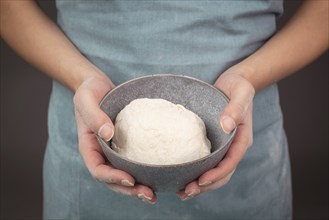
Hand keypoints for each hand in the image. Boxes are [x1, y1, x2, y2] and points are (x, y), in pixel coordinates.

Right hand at [73, 75, 156, 203]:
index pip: (98, 169)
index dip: (112, 177)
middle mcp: (102, 152)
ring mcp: (114, 150)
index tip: (130, 178)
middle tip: (149, 195)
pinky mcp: (126, 144)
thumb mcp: (86, 98)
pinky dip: (144, 171)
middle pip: (113, 179)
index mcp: (89, 146)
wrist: (98, 85)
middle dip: (129, 190)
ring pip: (124, 175)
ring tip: (154, 194)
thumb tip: (108, 133)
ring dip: (138, 187)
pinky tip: (159, 175)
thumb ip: (94, 115)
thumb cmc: (89, 90)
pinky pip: (133, 161)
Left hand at [176, 69, 254, 199]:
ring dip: (200, 184)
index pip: (231, 162)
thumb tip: (226, 126)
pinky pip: (206, 161)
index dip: (217, 174)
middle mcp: (233, 145)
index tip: (201, 181)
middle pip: (222, 173)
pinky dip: (196, 171)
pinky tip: (181, 177)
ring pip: (214, 171)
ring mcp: (223, 145)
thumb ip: (236, 108)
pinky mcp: (213, 142)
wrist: (234, 82)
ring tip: (182, 192)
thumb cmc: (239, 86)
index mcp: (241, 138)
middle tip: (186, 192)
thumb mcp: (241, 92)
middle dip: (206, 185)